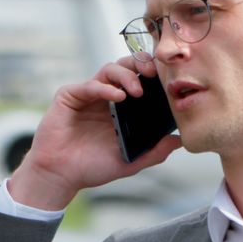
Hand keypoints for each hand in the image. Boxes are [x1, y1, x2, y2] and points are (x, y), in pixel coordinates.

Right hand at [8, 57, 182, 210]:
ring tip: (137, 91)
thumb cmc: (92, 168)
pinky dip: (105, 87)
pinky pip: (89, 84)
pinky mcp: (70, 96)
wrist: (61, 176)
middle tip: (154, 74)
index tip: (168, 78)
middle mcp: (106, 97)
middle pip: (127, 67)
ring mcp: (88, 95)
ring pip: (110, 69)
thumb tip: (181, 141)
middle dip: (141, 65)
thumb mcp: (130, 161)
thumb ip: (155, 151)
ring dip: (126, 75)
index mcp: (122, 108)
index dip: (153, 75)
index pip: (141, 81)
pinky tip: (117, 96)